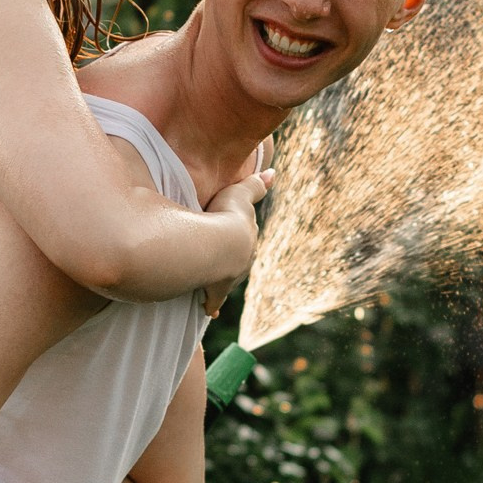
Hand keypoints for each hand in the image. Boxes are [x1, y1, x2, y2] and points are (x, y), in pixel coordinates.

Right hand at [200, 168, 271, 316]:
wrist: (218, 246)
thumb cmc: (226, 216)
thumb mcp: (241, 194)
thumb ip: (255, 184)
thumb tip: (273, 172)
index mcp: (248, 239)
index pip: (246, 238)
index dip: (239, 236)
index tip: (234, 237)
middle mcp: (244, 261)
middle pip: (239, 260)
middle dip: (232, 259)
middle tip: (223, 259)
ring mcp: (230, 278)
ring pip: (227, 279)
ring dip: (222, 279)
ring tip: (212, 280)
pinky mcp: (215, 291)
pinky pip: (214, 300)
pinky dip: (212, 304)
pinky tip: (210, 310)